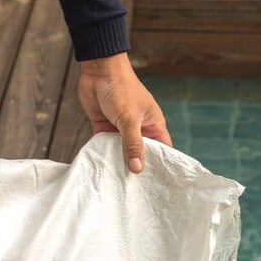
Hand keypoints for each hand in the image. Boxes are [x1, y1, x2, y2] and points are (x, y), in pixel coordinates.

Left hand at [79, 52, 170, 172]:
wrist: (99, 70)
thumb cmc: (121, 88)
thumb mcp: (129, 119)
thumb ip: (132, 144)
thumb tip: (137, 169)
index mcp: (153, 124)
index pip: (162, 149)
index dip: (161, 164)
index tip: (157, 182)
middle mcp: (139, 128)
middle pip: (141, 153)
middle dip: (137, 167)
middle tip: (135, 189)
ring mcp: (121, 128)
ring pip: (121, 151)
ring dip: (118, 162)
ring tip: (117, 183)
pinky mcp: (104, 127)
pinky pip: (105, 145)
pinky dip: (103, 154)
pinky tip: (101, 168)